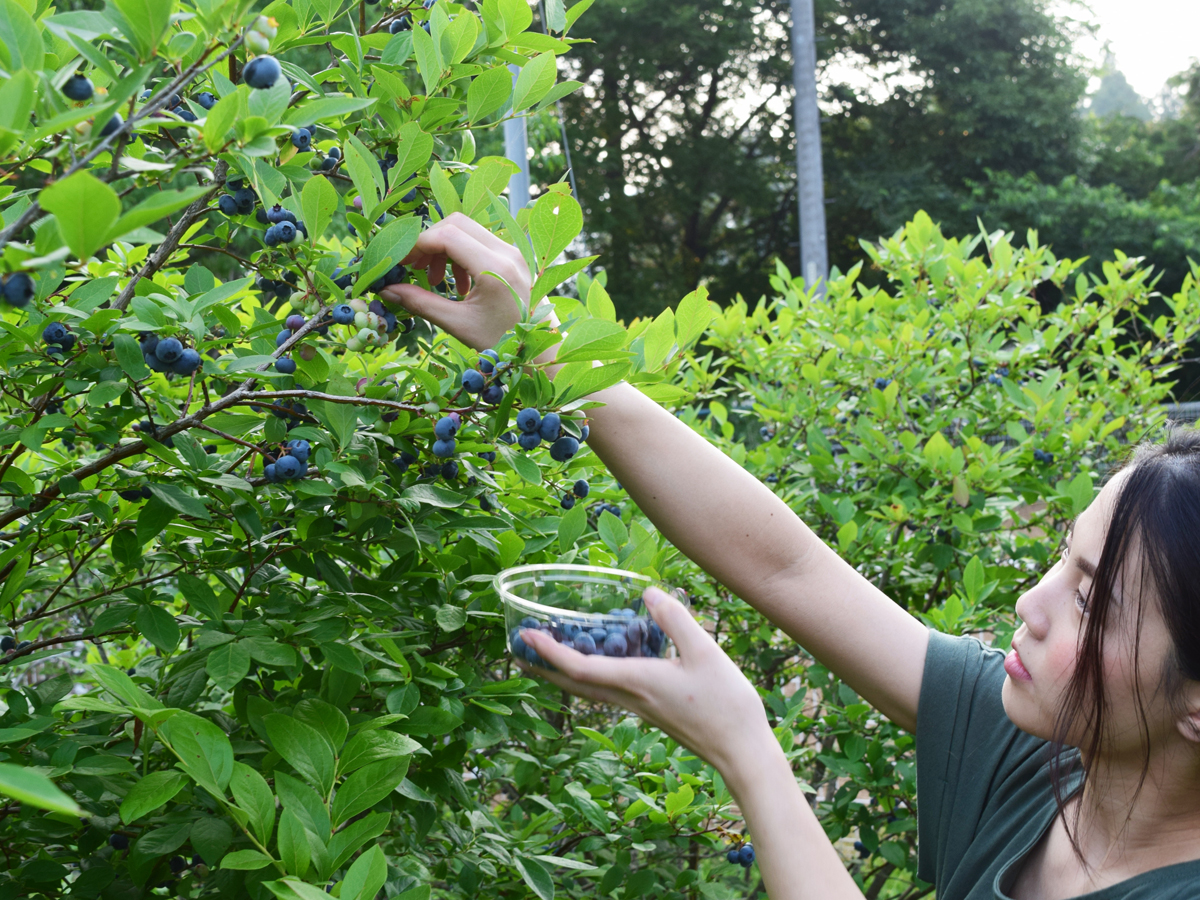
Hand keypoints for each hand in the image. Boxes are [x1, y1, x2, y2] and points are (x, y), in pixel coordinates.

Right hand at [379, 212, 532, 349]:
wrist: (540, 350)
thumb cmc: (501, 342)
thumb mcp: (459, 325)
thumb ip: (421, 303)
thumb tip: (386, 291)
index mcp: (495, 268)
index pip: (446, 235)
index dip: (417, 245)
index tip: (400, 264)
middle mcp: (507, 252)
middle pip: (456, 223)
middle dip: (430, 242)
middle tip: (415, 269)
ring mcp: (514, 251)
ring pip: (468, 230)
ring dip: (445, 249)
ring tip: (436, 281)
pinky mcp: (514, 256)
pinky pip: (481, 241)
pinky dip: (461, 254)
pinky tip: (458, 285)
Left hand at [515, 587, 775, 774]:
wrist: (741, 752)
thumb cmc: (726, 705)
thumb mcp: (705, 652)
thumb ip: (674, 619)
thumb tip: (646, 593)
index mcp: (635, 682)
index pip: (579, 667)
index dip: (548, 651)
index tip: (525, 635)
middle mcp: (629, 697)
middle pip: (572, 683)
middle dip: (542, 666)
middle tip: (519, 647)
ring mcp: (638, 707)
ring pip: (588, 688)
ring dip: (562, 671)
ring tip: (547, 652)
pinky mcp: (650, 710)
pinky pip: (607, 690)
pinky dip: (589, 674)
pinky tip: (599, 661)